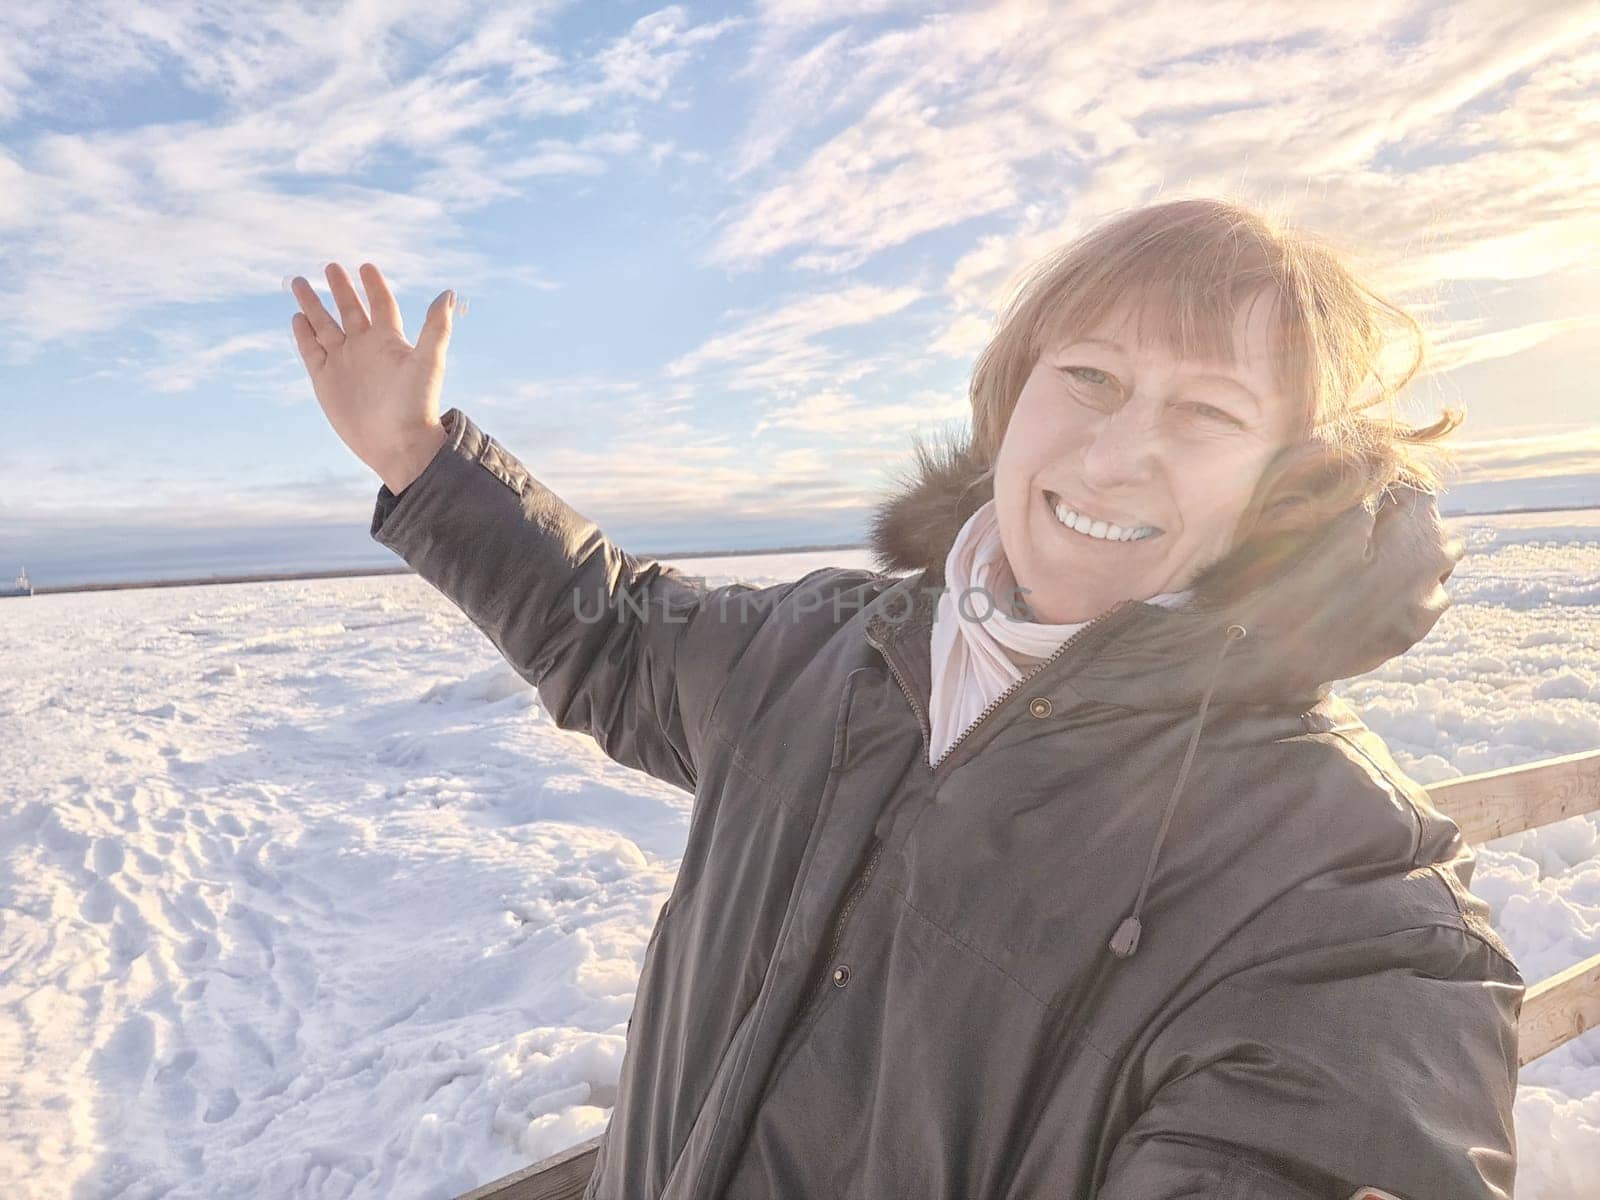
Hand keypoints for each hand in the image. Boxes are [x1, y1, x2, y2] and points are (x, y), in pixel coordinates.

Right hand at [290, 262, 453, 492]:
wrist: (398, 445)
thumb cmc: (417, 405)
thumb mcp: (428, 362)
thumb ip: (436, 327)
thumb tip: (448, 293)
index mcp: (390, 341)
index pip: (381, 305)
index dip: (374, 286)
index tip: (366, 266)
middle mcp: (366, 348)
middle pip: (349, 310)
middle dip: (340, 289)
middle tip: (330, 266)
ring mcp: (344, 363)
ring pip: (324, 326)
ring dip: (312, 305)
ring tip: (299, 283)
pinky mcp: (325, 381)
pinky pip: (311, 351)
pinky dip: (303, 334)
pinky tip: (297, 318)